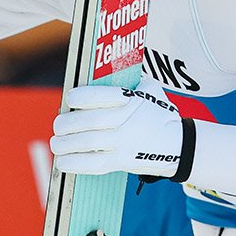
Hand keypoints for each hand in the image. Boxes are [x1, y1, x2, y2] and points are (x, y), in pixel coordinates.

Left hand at [51, 78, 186, 178]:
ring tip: (56, 143)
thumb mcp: (150, 90)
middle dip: (67, 123)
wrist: (180, 145)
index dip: (80, 97)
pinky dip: (75, 163)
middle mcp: (126, 121)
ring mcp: (124, 143)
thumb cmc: (158, 114)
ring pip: (88, 143)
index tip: (69, 98)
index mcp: (131, 100)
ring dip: (66, 144)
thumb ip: (130, 80)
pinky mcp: (122, 162)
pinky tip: (62, 161)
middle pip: (89, 122)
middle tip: (57, 125)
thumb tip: (99, 71)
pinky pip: (94, 164)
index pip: (100, 96)